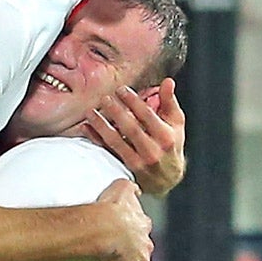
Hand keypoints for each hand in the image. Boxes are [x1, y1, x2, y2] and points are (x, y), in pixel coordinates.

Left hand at [83, 79, 185, 195]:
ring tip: (91, 112)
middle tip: (105, 98)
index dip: (134, 101)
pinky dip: (95, 139)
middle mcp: (152, 150)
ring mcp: (138, 161)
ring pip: (116, 141)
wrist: (167, 179)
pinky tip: (86, 128)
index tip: (122, 90)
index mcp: (166, 136)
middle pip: (131, 128)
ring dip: (101, 126)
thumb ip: (169, 102)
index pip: (148, 116)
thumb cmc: (170, 146)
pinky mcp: (124, 168)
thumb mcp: (175, 124)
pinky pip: (107, 151)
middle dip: (116, 112)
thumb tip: (167, 81)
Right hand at [95, 179, 152, 260]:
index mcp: (142, 226)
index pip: (142, 231)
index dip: (135, 234)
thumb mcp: (123, 188)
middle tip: (127, 260)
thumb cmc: (113, 208)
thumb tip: (135, 189)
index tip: (130, 237)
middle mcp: (144, 246)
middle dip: (137, 257)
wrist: (108, 226)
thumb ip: (130, 189)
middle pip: (143, 254)